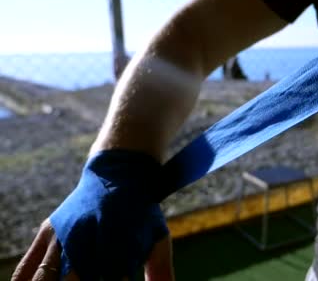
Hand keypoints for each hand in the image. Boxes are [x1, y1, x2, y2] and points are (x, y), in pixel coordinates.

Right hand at [11, 219, 174, 280]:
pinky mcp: (48, 231)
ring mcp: (64, 232)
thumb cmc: (142, 214)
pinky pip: (29, 264)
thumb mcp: (158, 238)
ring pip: (47, 274)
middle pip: (75, 277)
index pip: (112, 276)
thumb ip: (160, 270)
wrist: (118, 173)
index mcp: (118, 234)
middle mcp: (87, 231)